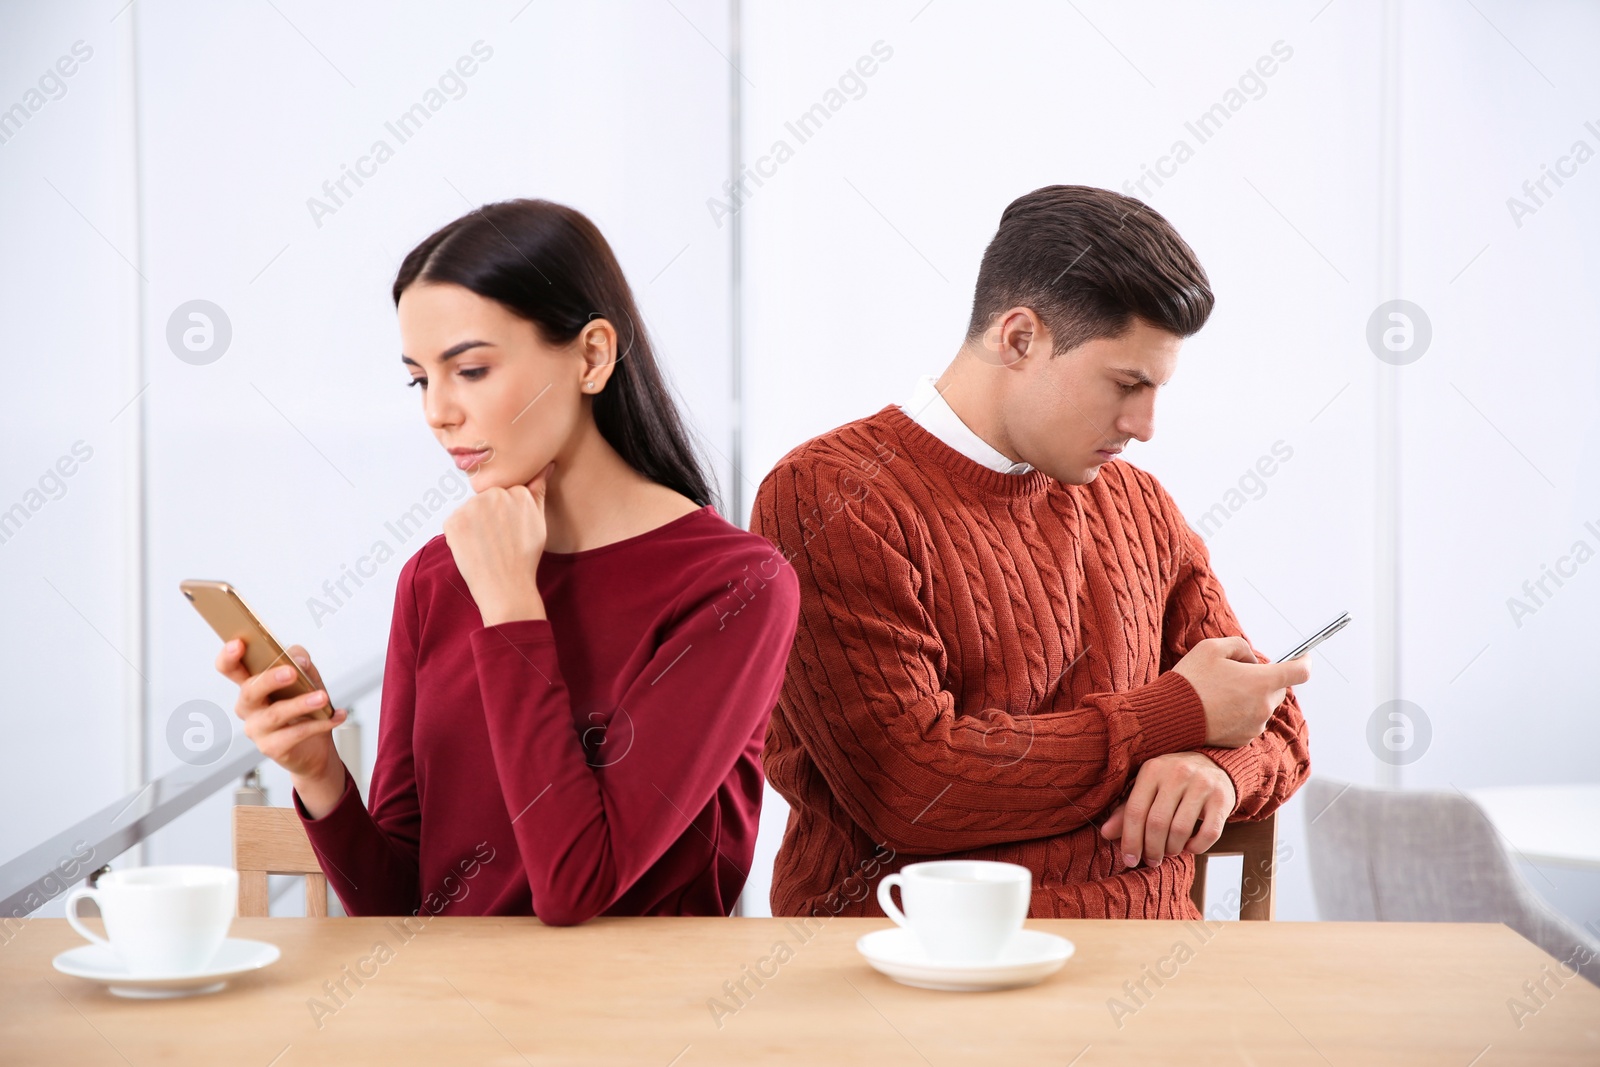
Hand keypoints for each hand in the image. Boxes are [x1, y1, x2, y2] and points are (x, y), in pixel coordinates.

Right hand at [216, 639, 345, 781]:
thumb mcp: (306, 678)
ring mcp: (257, 729)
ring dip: (301, 704)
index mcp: (251, 684)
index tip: (239, 643)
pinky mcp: (271, 747)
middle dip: (269, 679)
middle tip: (292, 672)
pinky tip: (336, 716)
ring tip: (322, 697)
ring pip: (275, 714)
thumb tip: (299, 661)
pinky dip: (319, 724)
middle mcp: (248, 707)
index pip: (230, 668)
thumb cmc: (304, 706)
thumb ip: (300, 661)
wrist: (315, 746)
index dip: (229, 656)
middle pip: (249, 690)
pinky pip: (295, 733)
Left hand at [442, 462, 553, 625]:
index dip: (506, 515)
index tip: (510, 532)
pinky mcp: (453, 521)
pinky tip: (473, 550)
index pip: (504, 493)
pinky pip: (454, 523)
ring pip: (470, 511)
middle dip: (489, 516)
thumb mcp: (538, 521)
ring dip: (473, 525)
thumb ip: (538, 490)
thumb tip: (546, 465)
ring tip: (486, 547)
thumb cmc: (524, 557)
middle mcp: (494, 494)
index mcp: (517, 492)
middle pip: (486, 499)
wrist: (506, 586)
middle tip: (499, 541)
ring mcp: (472, 507)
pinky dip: (459, 536)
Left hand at [1099, 751, 1236, 867]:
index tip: (1129, 860)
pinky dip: (1196, 847)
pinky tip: (1190, 846)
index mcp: (1152, 770)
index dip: (1130, 840)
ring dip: (1172, 849)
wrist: (1214, 764)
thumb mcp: (1148, 788)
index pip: (1135, 811)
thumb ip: (1127, 810)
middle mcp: (1177, 773)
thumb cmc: (1172, 781)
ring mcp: (1202, 784)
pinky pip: (1208, 834)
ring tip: (1169, 850)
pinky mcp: (1222, 798)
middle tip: (1152, 860)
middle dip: (1151, 849)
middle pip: (1157, 823)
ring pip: (1180, 830)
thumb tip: (1106, 833)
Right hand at [1170, 636, 1309, 747]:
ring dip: (1252, 697)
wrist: (1170, 716)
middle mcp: (1264, 706)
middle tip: (1237, 674)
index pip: (1299, 672)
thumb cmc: (1191, 680)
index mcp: (1261, 682)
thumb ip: (1241, 647)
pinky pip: (1251, 721)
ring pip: (1263, 706)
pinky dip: (1241, 713)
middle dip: (1265, 680)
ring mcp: (1255, 725)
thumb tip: (1252, 662)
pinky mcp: (1243, 739)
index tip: (1303, 657)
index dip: (1304, 662)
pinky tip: (1218, 708)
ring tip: (1221, 692)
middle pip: (1279, 689)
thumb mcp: (1212, 647)